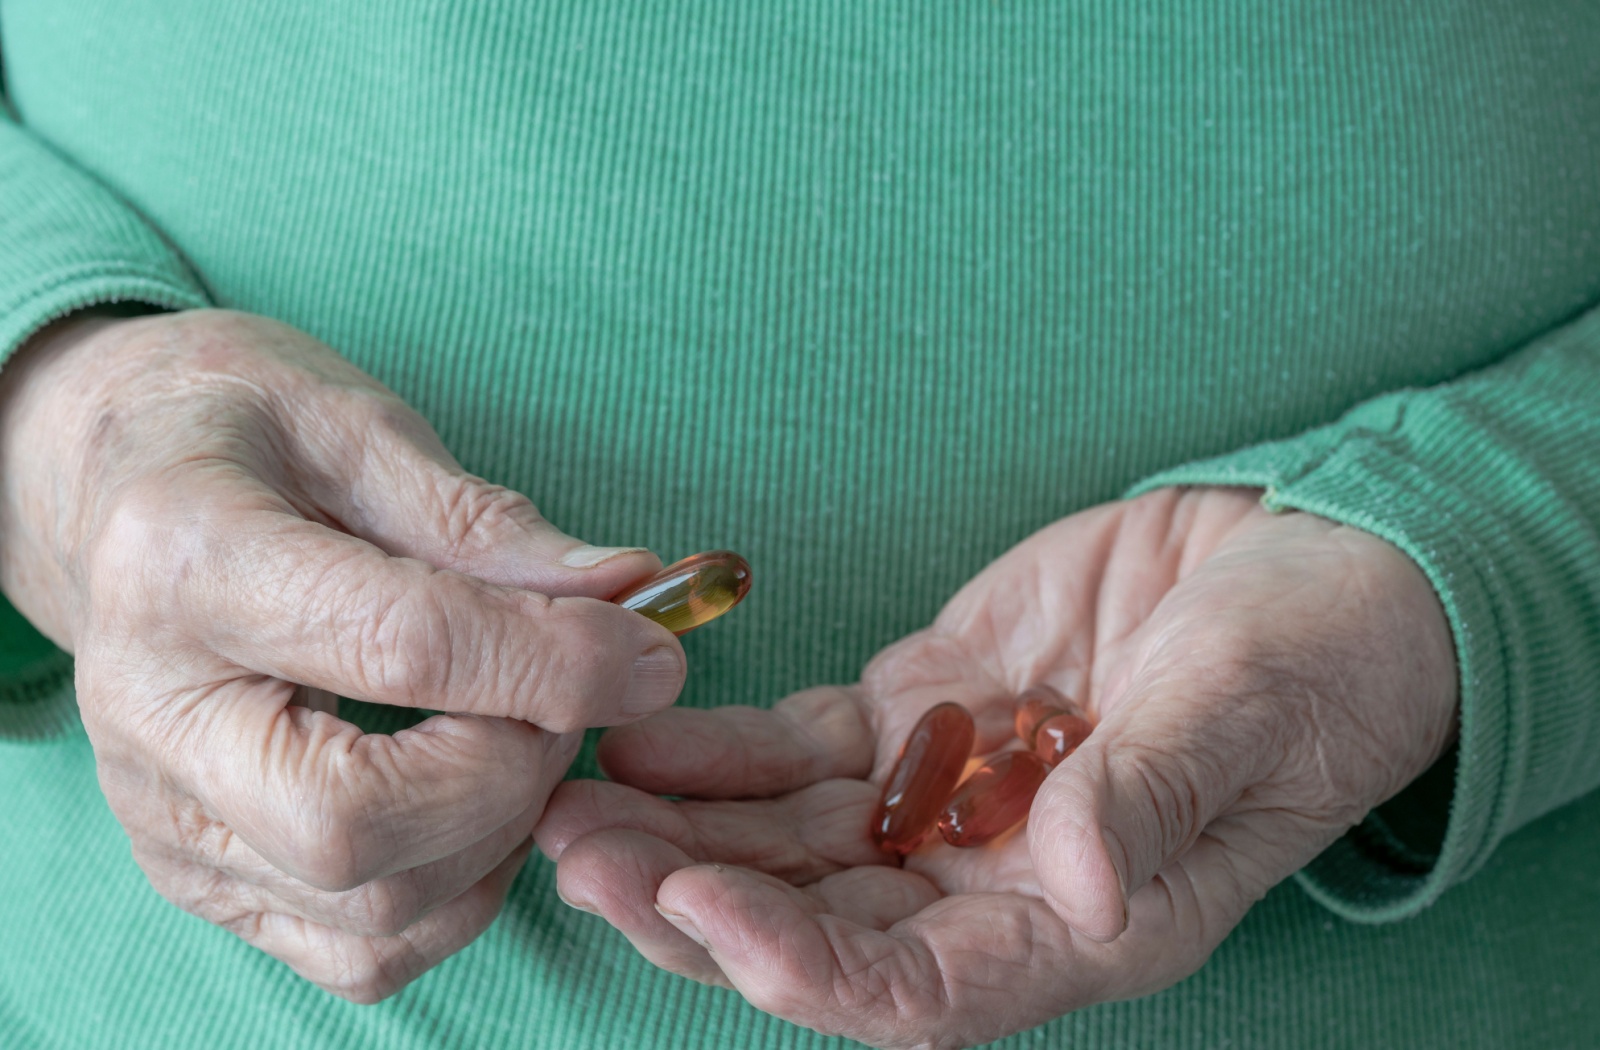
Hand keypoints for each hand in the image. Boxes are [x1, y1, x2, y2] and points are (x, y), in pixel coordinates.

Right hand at [0, 308, 685, 1000]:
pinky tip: (477, 798)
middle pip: (356, 826)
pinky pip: (356, 950)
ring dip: (499, 831)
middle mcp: (150, 714)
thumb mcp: (357, 424)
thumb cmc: (234, 432)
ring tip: (525, 726)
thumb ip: (488, 524)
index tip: (653, 649)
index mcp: (185, 562)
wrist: (107, 483)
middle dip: (512, 768)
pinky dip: (456, 891)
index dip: (557, 658)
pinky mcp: (197, 874)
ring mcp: (163, 815)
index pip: (402, 648)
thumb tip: (629, 595)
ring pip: (369, 909)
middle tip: (569, 690)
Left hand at [536, 487, 1457, 1047]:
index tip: (700, 912)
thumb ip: (1157, 797)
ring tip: (567, 800)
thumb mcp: (1252, 718)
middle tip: (574, 857)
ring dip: (676, 828)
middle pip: (816, 922)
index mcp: (1083, 923)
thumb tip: (1079, 887)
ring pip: (786, 841)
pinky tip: (643, 735)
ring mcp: (946, 795)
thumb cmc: (1321, 663)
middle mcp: (993, 881)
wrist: (1313, 570)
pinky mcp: (923, 709)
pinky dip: (722, 749)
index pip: (921, 991)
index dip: (804, 968)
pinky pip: (801, 749)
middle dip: (690, 899)